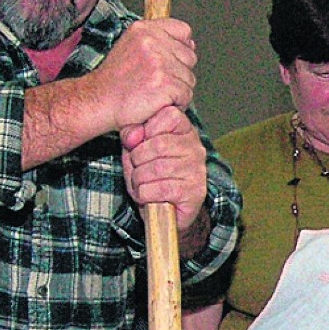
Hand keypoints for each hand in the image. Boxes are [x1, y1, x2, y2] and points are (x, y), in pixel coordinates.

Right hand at [93, 19, 196, 130]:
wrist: (98, 102)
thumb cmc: (114, 82)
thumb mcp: (130, 47)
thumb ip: (157, 42)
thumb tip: (190, 44)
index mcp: (144, 30)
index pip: (183, 31)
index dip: (182, 49)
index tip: (171, 62)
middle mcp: (152, 42)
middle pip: (189, 57)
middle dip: (179, 73)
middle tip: (158, 84)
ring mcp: (159, 62)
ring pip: (189, 79)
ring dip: (177, 91)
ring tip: (155, 95)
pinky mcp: (164, 83)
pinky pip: (186, 96)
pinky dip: (176, 104)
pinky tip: (158, 104)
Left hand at [121, 106, 206, 231]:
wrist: (166, 215)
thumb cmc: (151, 179)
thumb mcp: (136, 153)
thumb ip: (132, 138)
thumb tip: (131, 136)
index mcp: (185, 132)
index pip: (169, 114)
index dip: (147, 130)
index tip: (140, 145)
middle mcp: (195, 149)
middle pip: (158, 144)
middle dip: (137, 159)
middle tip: (136, 170)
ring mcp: (197, 171)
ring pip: (157, 168)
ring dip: (139, 179)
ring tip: (140, 184)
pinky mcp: (194, 192)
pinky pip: (160, 188)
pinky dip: (144, 194)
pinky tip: (146, 196)